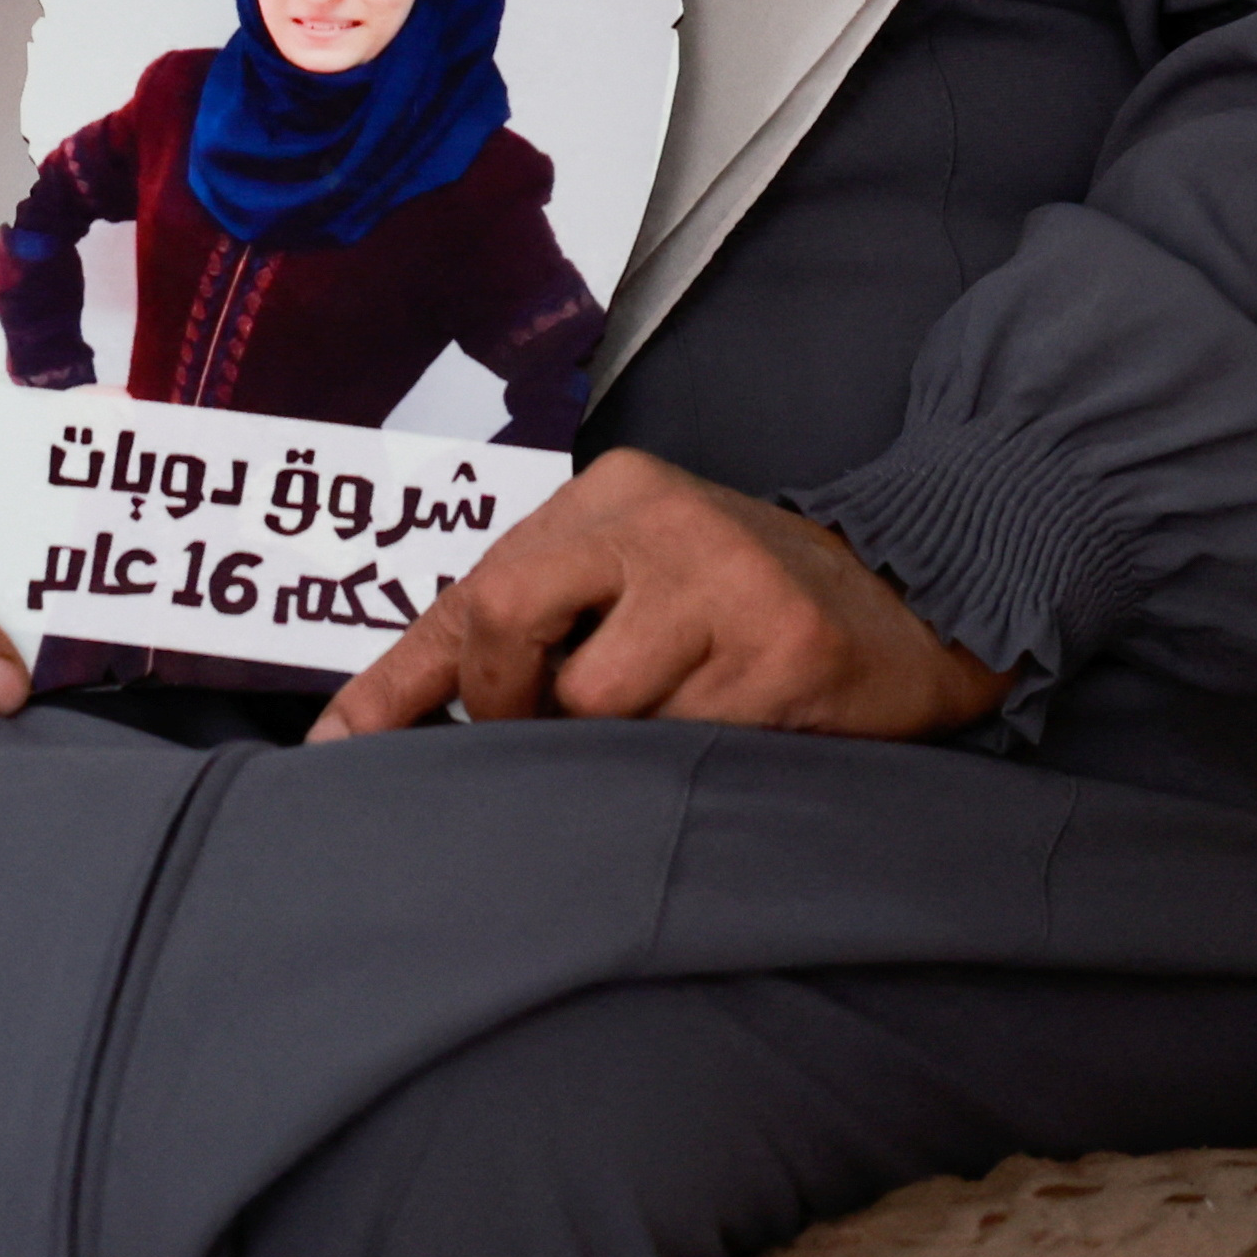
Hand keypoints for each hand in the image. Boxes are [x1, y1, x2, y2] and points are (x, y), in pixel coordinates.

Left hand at [308, 448, 1011, 742]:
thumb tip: (392, 727)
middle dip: (510, 704)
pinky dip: (693, 761)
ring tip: (684, 714)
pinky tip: (736, 729)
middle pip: (506, 627)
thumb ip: (532, 631)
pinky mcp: (786, 651)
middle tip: (556, 730)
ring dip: (620, 744)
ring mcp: (728, 581)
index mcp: (610, 495)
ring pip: (597, 707)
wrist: (920, 596)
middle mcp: (662, 520)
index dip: (394, 686)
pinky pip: (687, 744)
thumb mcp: (632, 582)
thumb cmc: (746, 605)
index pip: (471, 590)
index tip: (335, 754)